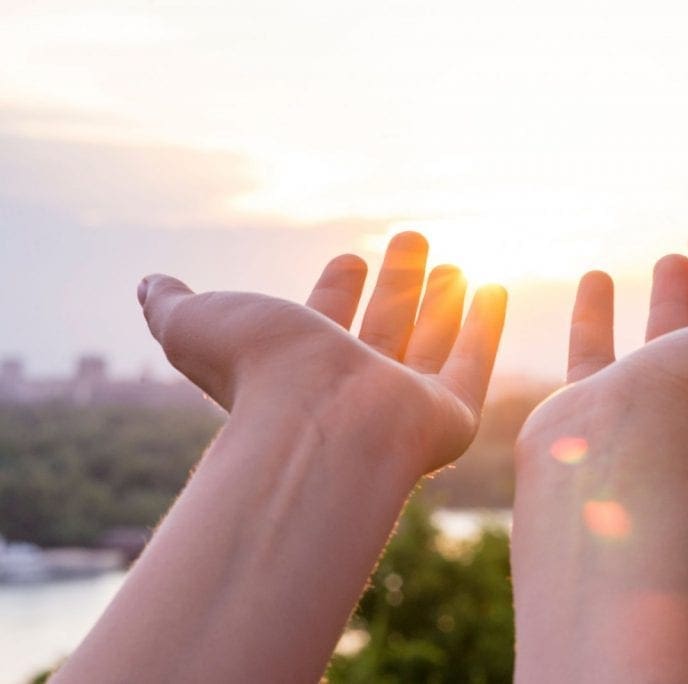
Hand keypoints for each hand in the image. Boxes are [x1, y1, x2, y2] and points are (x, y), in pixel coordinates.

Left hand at [138, 231, 506, 474]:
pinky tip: (494, 290)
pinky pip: (473, 365)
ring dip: (442, 301)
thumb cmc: (258, 374)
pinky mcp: (449, 416)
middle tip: (413, 240)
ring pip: (430, 342)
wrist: (317, 424)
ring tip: (454, 263)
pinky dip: (485, 328)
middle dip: (398, 284)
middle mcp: (354, 386)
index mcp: (302, 366)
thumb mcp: (195, 325)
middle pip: (383, 326)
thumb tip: (150, 285)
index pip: (326, 320)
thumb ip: (172, 306)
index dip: (337, 289)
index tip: (350, 258)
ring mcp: (403, 404)